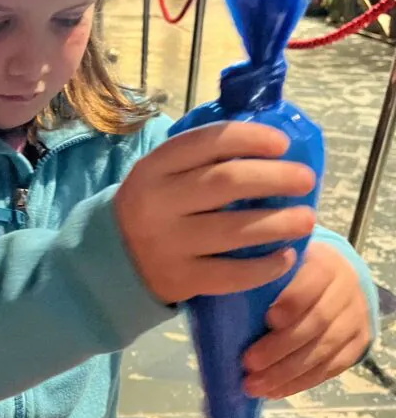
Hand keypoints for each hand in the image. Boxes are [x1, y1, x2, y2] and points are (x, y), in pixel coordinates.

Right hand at [114, 122, 316, 304]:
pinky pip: (231, 274)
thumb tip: (270, 144)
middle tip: (306, 180)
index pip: (208, 142)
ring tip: (306, 220)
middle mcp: (158, 202)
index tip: (283, 143)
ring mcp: (168, 243)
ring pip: (234, 230)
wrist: (112, 261)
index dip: (251, 138)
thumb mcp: (162, 175)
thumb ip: (202, 159)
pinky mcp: (181, 279)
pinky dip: (265, 267)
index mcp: (155, 167)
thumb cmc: (156, 207)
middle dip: (275, 178)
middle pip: (226, 182)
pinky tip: (286, 258)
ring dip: (279, 223)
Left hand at [242, 241, 370, 398]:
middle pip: (316, 322)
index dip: (292, 301)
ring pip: (323, 351)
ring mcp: (355, 319)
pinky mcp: (358, 343)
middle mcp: (345, 290)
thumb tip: (214, 289)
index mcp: (323, 263)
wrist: (334, 279)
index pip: (312, 281)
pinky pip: (330, 369)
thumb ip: (256, 274)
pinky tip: (274, 391)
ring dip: (286, 373)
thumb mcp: (276, 261)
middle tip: (248, 363)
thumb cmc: (289, 271)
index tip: (267, 318)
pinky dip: (300, 383)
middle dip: (280, 347)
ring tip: (254, 386)